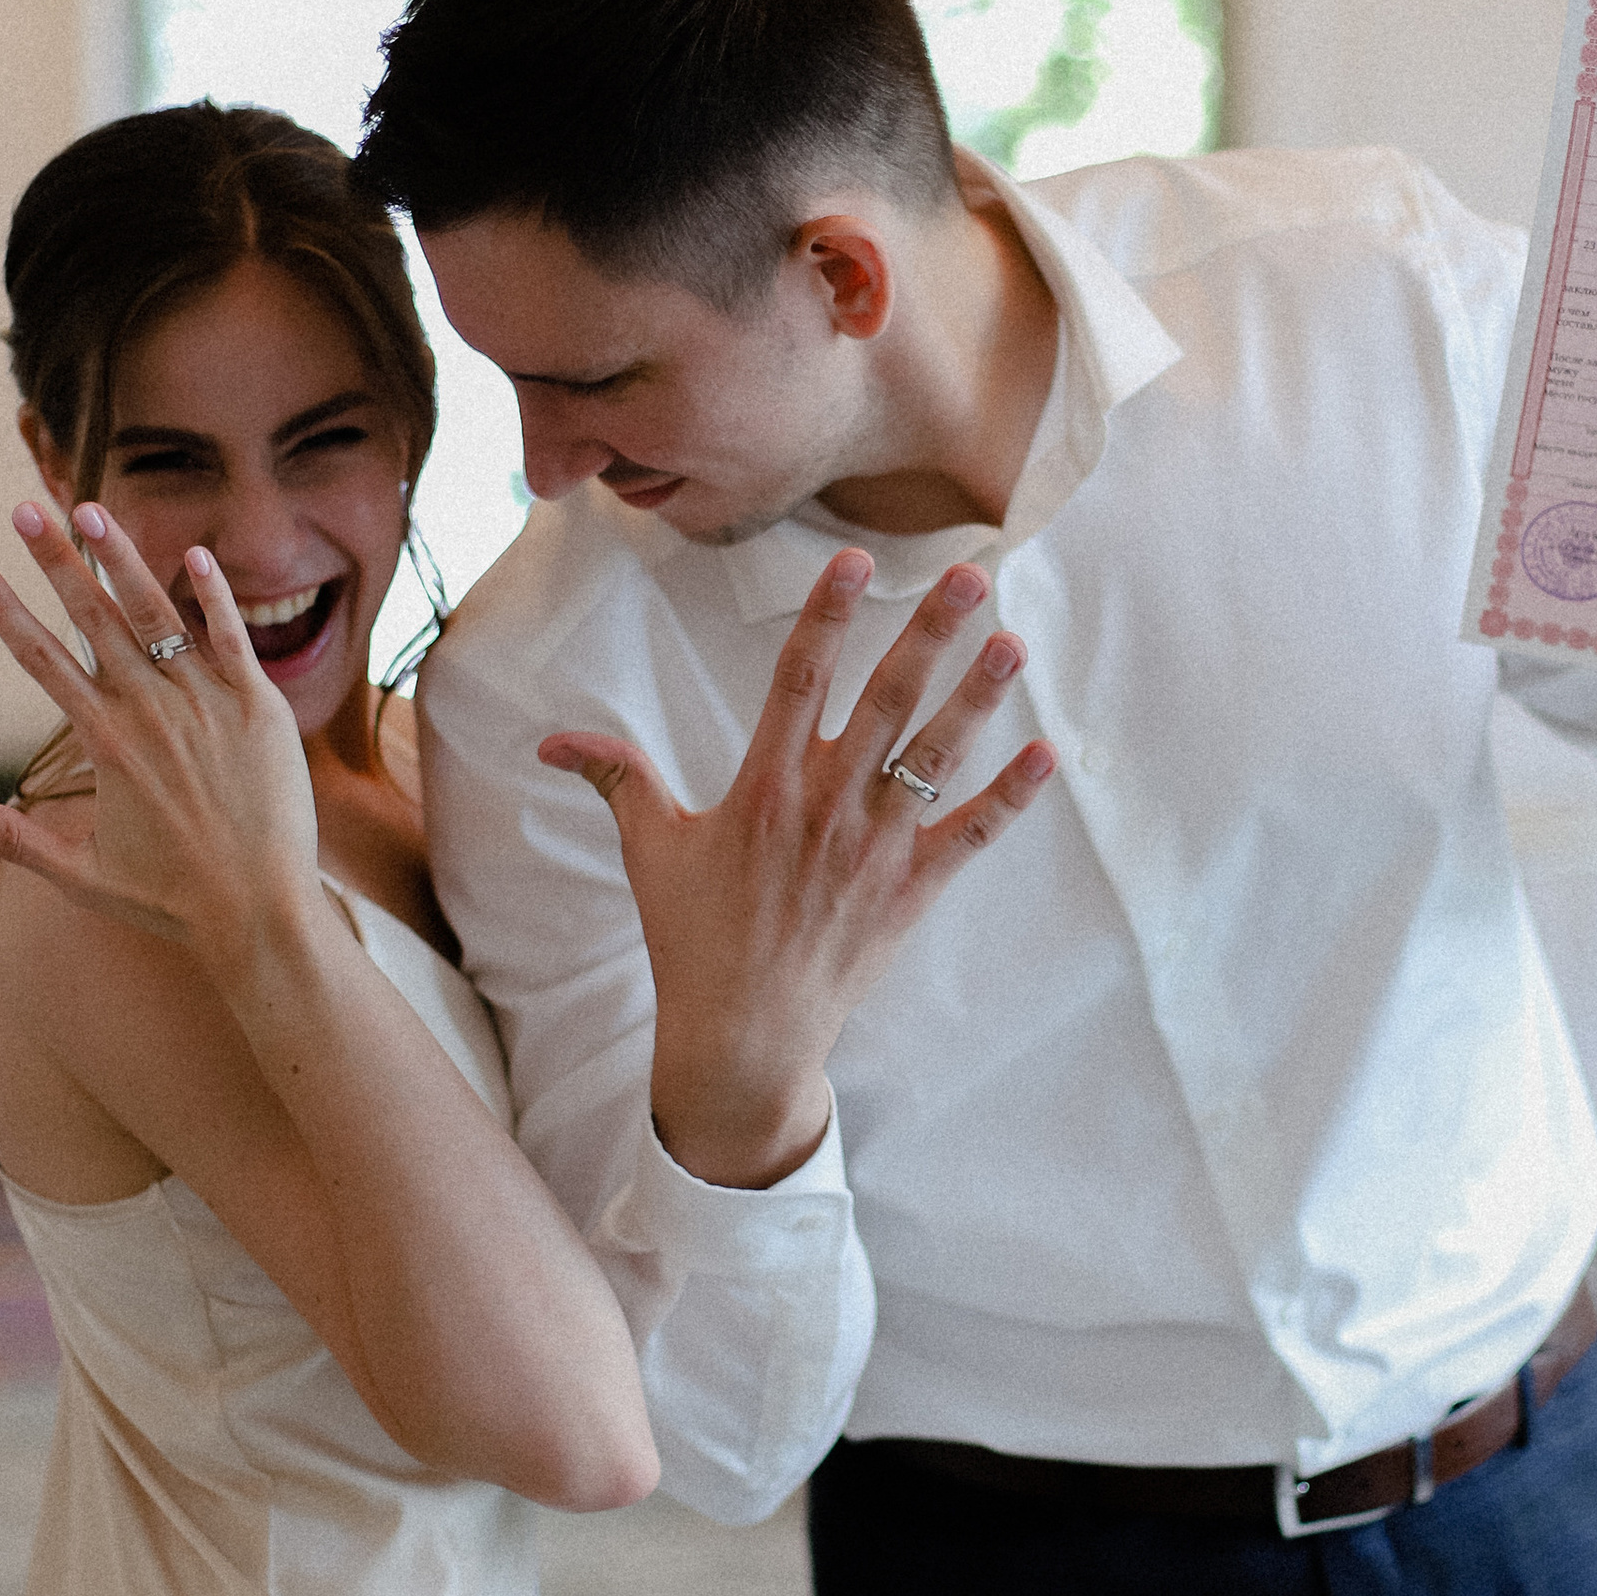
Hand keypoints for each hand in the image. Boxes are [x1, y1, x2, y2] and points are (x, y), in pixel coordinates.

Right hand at [0, 501, 320, 971]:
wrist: (260, 916)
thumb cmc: (173, 901)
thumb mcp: (82, 872)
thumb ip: (14, 838)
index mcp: (105, 744)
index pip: (40, 660)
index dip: (2, 610)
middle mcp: (150, 713)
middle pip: (90, 620)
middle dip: (53, 560)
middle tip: (24, 508)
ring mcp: (207, 705)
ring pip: (157, 616)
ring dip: (121, 560)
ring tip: (90, 511)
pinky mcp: (260, 707)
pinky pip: (233, 639)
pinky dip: (213, 596)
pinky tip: (191, 553)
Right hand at [539, 549, 1055, 1187]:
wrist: (741, 1034)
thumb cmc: (692, 938)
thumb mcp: (651, 850)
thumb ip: (615, 779)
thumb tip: (551, 740)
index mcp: (763, 786)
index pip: (798, 679)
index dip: (828, 615)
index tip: (858, 561)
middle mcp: (825, 807)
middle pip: (885, 701)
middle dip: (928, 634)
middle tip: (970, 574)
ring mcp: (874, 848)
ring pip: (934, 756)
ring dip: (977, 697)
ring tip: (1011, 642)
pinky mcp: (910, 890)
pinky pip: (970, 835)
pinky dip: (1010, 797)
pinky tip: (1045, 753)